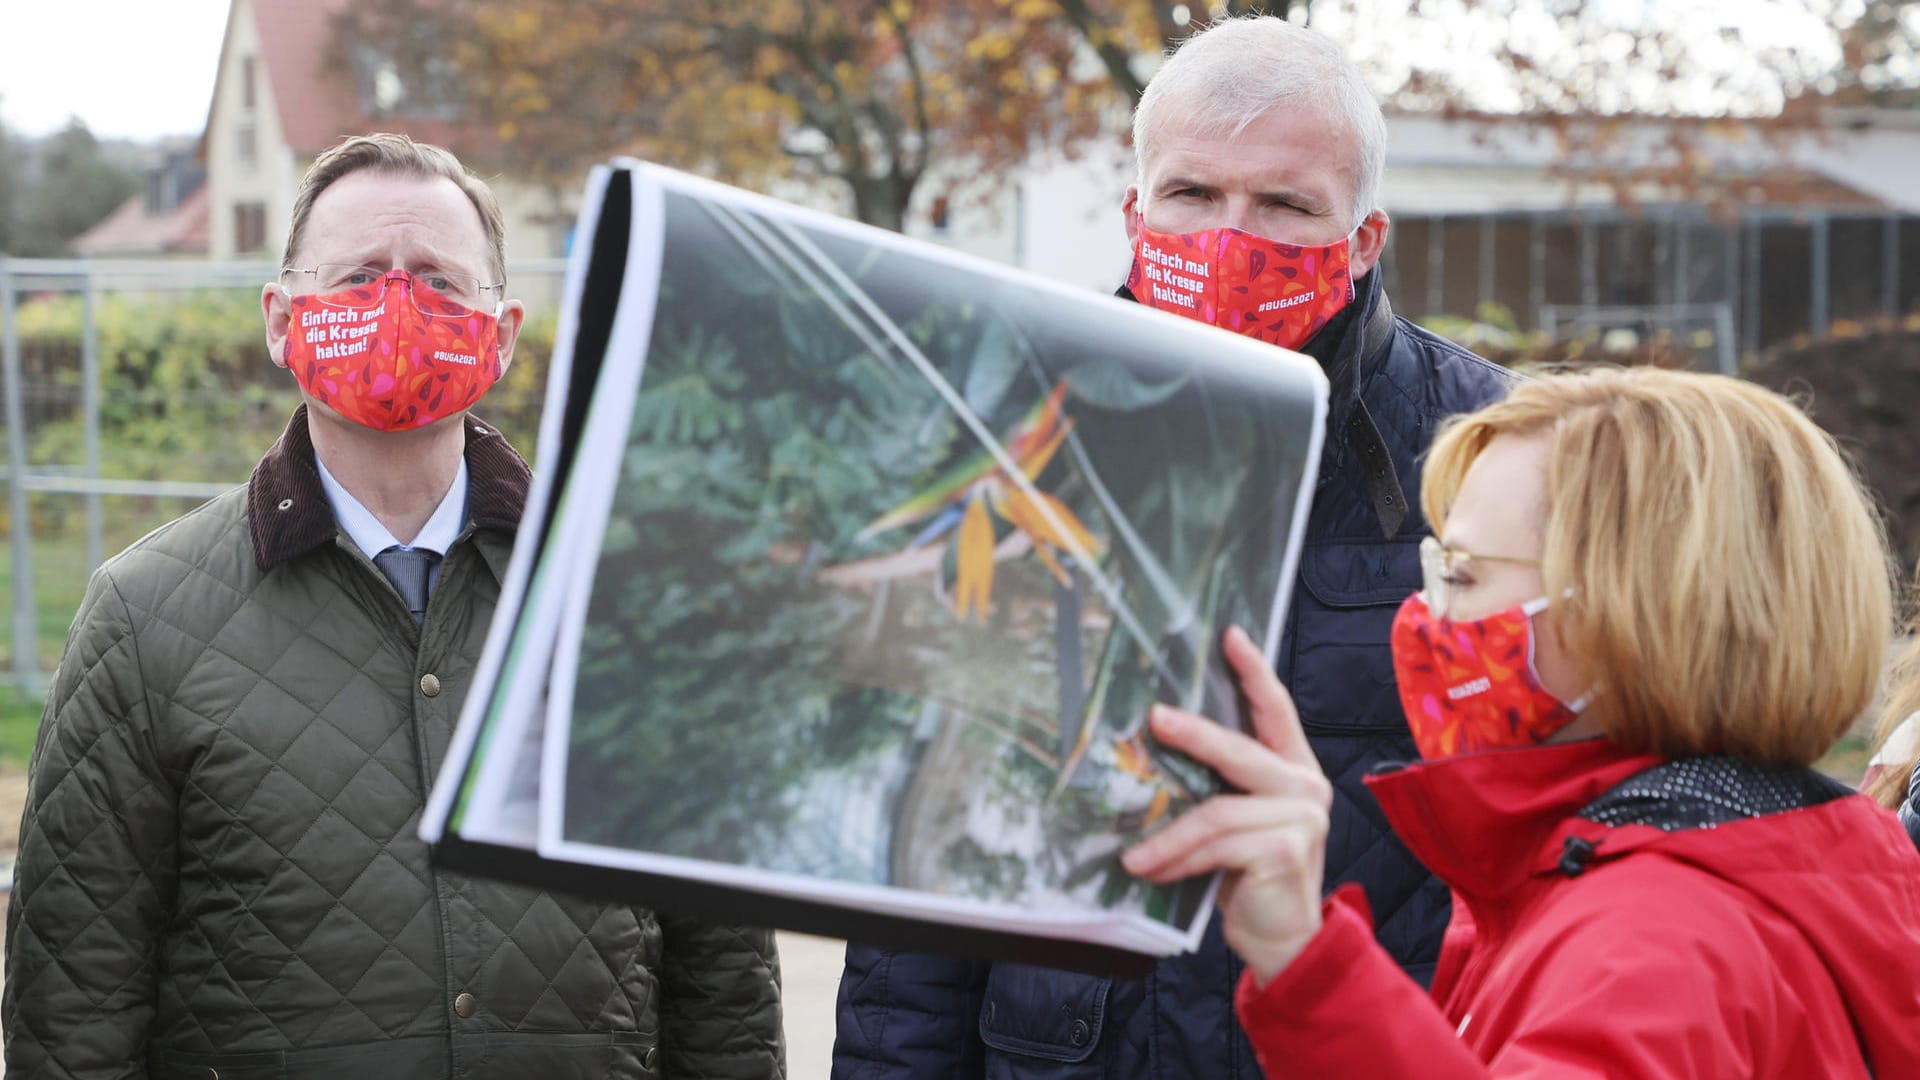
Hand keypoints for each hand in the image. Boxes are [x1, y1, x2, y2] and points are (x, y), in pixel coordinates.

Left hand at [1121, 626, 1331, 984]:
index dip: (1254, 671)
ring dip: (1168, 835)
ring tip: (1133, 855)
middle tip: (1154, 719)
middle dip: (1193, 734)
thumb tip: (1155, 749)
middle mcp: (1305, 787)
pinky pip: (1216, 844)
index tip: (1230, 634)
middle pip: (1240, 750)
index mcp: (1294, 771)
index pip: (1275, 710)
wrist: (1285, 941)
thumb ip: (1220, 789)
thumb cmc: (1251, 877)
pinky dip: (1177, 859)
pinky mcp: (1284, 849)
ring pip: (1217, 810)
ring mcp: (1300, 817)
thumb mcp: (1237, 824)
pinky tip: (1151, 871)